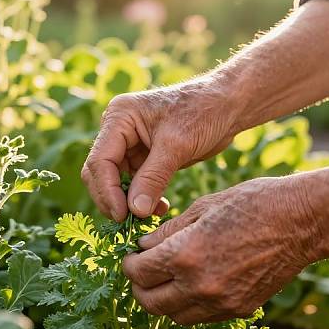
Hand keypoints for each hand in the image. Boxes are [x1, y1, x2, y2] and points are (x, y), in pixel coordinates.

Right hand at [82, 76, 241, 220]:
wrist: (228, 105)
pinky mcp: (143, 158)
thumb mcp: (177, 145)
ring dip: (129, 202)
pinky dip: (142, 199)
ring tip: (149, 216)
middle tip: (130, 222)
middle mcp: (118, 130)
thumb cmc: (203, 112)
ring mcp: (129, 145)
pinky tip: (159, 208)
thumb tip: (134, 211)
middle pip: (100, 173)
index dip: (107, 191)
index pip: (100, 161)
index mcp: (119, 118)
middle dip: (113, 199)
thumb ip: (153, 178)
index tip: (122, 215)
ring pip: (116, 182)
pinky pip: (134, 184)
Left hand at [122, 176, 319, 323]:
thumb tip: (143, 247)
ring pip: (174, 316)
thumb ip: (166, 233)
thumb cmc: (249, 204)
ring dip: (162, 300)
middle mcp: (199, 286)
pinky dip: (188, 305)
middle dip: (139, 287)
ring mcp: (221, 303)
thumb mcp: (200, 208)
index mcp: (185, 255)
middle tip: (140, 271)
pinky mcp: (238, 310)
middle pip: (150, 303)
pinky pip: (201, 317)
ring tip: (164, 279)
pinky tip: (191, 285)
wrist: (299, 221)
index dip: (129, 264)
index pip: (138, 273)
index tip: (131, 257)